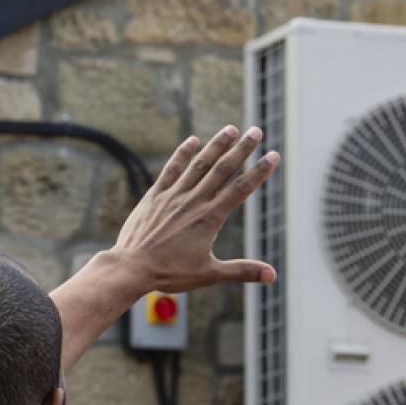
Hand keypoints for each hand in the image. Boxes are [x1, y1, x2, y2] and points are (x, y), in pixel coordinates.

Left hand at [110, 127, 280, 292]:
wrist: (132, 267)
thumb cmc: (171, 273)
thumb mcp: (210, 274)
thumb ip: (243, 271)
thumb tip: (272, 275)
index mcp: (210, 218)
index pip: (241, 189)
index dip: (259, 171)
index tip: (273, 156)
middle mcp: (194, 201)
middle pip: (223, 169)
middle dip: (242, 149)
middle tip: (256, 131)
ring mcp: (174, 195)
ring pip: (199, 164)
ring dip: (216, 145)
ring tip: (231, 129)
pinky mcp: (155, 195)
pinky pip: (171, 169)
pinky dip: (183, 154)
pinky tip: (193, 140)